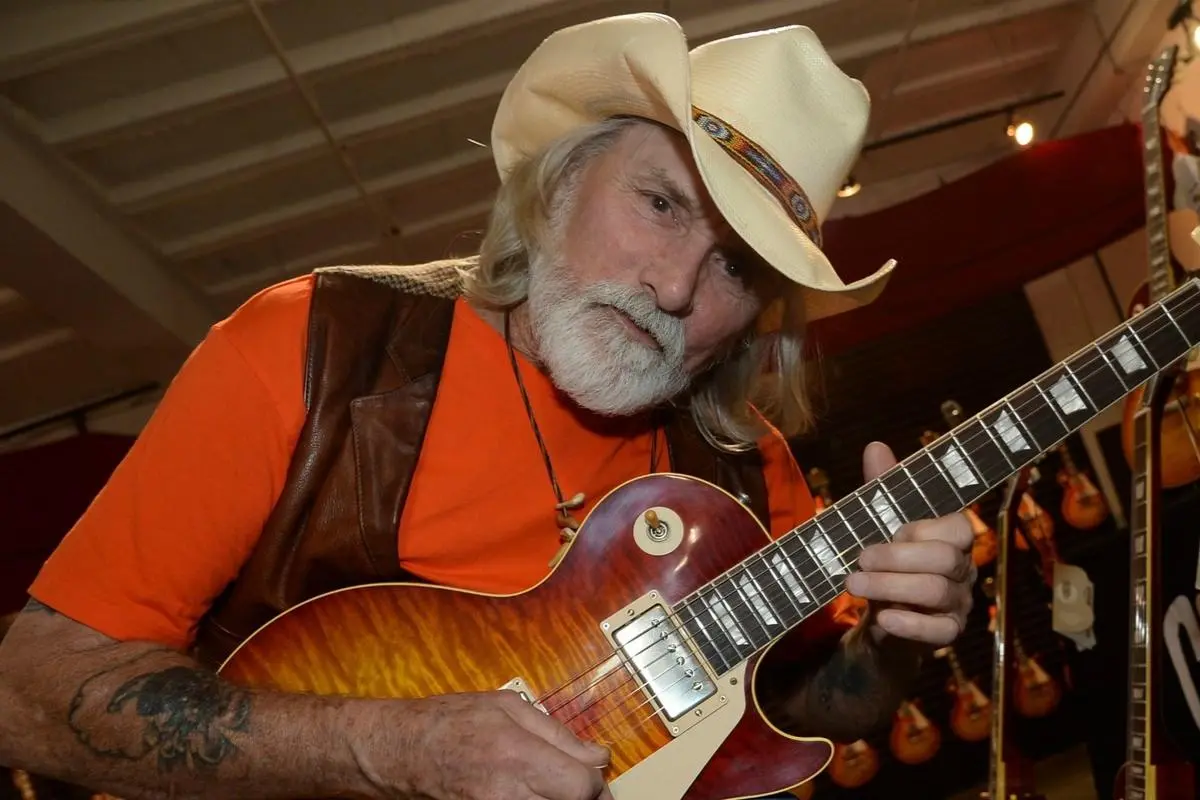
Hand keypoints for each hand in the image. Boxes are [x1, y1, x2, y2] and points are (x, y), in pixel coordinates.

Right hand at [372, 690, 612, 799]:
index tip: (593, 773)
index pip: (582, 786)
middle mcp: (509, 793)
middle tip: (577, 784)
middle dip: (581, 795)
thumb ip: (557, 732)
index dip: (595, 781)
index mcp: (518, 755)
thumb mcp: (506, 707)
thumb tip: (597, 755)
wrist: (402, 751)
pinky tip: (532, 793)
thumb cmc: (450, 721)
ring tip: (553, 787)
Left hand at [845, 441, 975, 646]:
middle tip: (858, 560)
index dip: (920, 530)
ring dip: (891, 587)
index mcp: (952, 537)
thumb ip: (881, 489)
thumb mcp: (878, 524)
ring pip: (938, 592)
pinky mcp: (948, 632)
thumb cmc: (884, 562)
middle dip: (897, 559)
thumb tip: (876, 446)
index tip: (888, 532)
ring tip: (853, 584)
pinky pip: (941, 631)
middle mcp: (963, 568)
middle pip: (946, 560)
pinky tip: (882, 618)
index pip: (956, 527)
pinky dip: (910, 624)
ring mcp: (959, 602)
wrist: (877, 616)